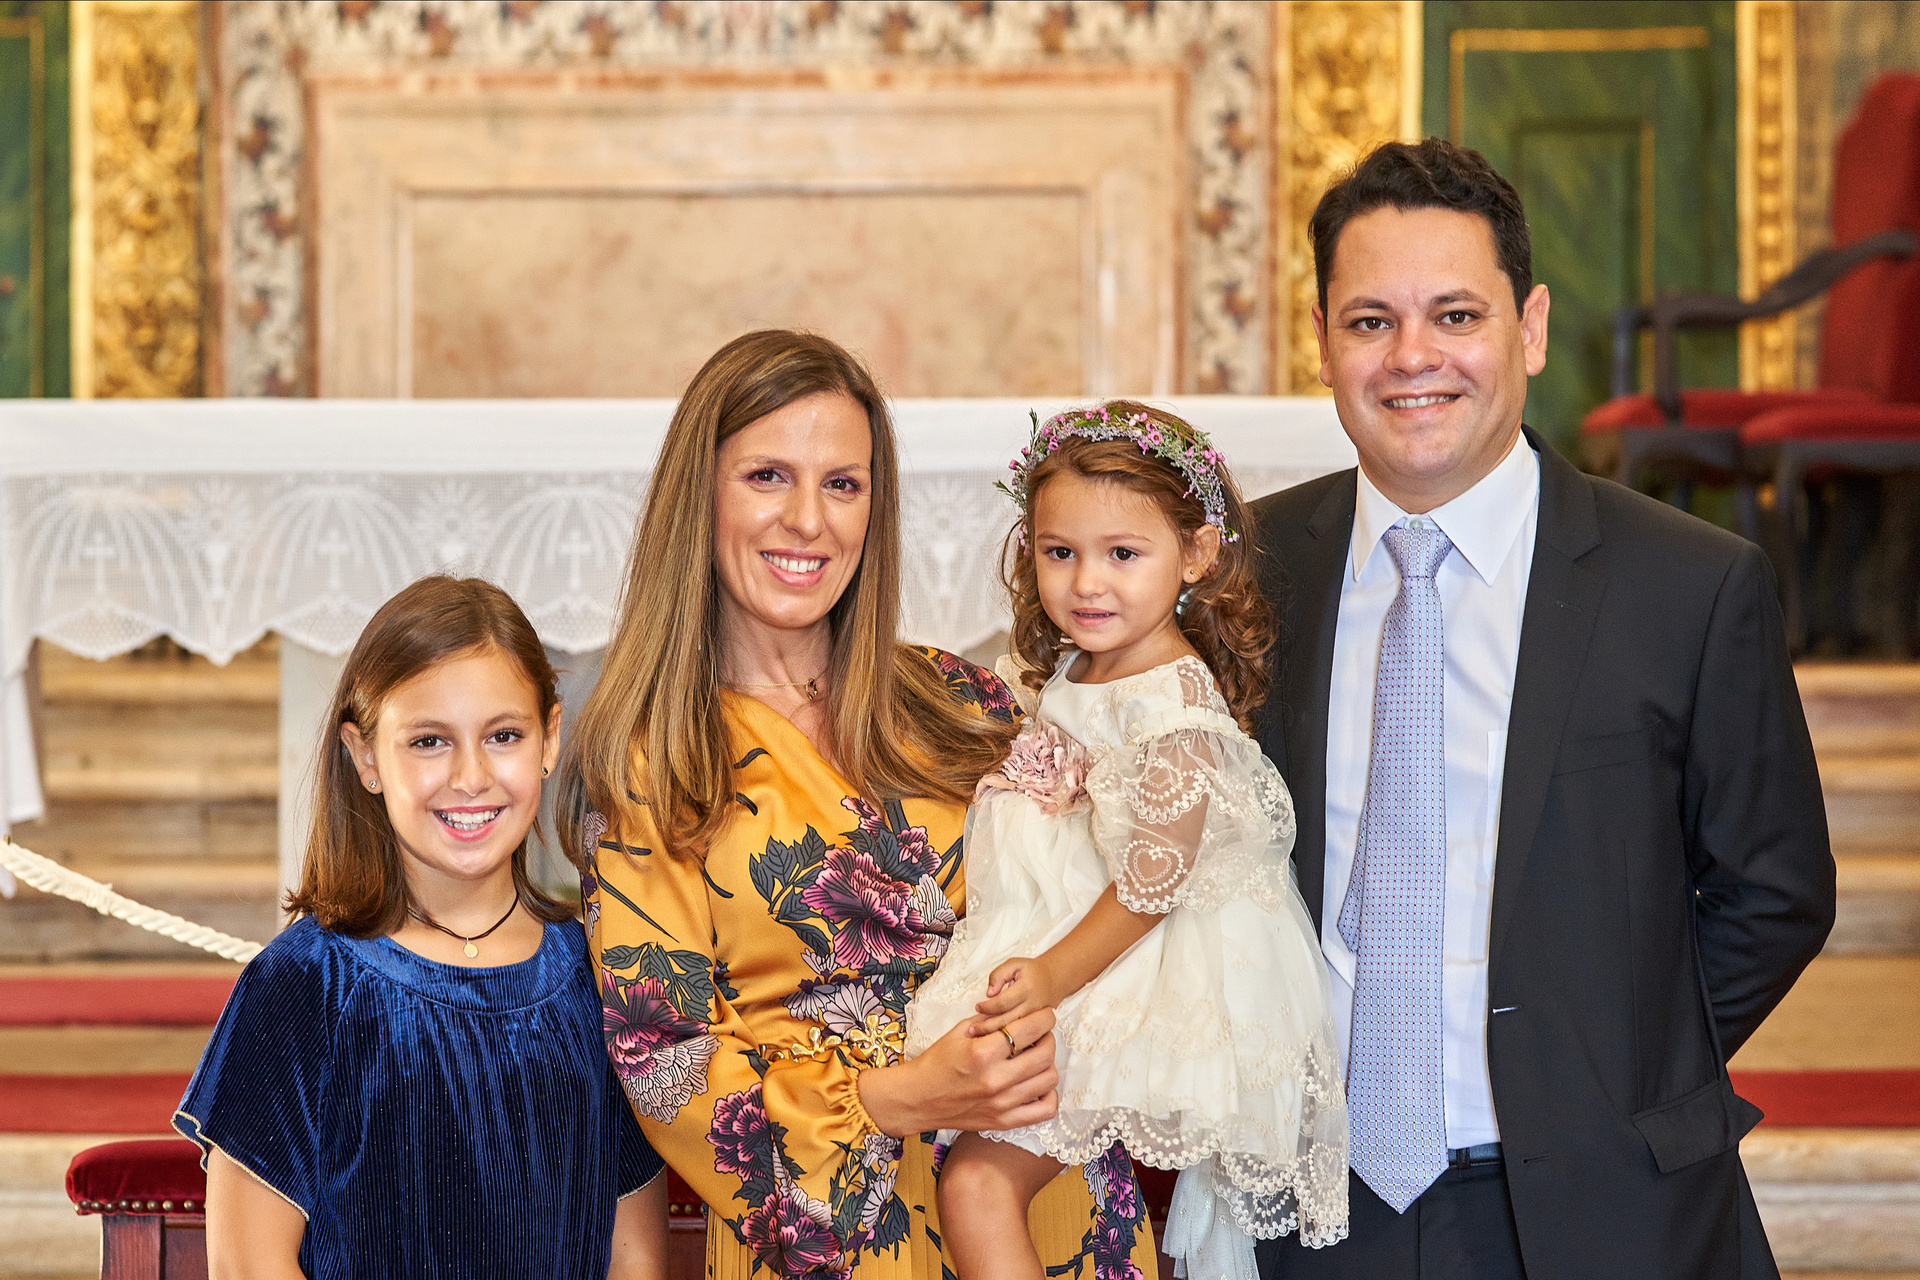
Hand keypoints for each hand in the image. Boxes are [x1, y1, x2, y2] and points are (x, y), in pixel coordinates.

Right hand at [855, 1006, 1058, 1136]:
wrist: (917, 1099)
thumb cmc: (935, 1063)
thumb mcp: (958, 1032)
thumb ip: (990, 1020)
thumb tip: (1018, 1010)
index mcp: (983, 1053)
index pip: (1030, 1029)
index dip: (1045, 1017)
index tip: (1045, 1014)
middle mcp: (996, 1079)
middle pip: (1045, 1054)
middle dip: (1048, 1038)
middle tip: (1040, 1034)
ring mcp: (1002, 1104)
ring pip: (1049, 1079)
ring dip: (1048, 1063)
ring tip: (1036, 1057)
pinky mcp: (1004, 1122)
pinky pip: (1044, 1110)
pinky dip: (1049, 1095)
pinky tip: (1037, 1084)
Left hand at [971, 955, 1060, 1033]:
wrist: (1054, 979)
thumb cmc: (1032, 971)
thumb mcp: (1014, 964)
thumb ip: (998, 975)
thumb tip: (989, 993)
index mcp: (1027, 988)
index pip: (1003, 1002)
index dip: (988, 1007)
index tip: (977, 1006)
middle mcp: (1033, 1006)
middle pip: (1007, 1021)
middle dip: (987, 1026)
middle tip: (972, 1029)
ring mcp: (1036, 1018)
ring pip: (1013, 1031)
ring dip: (995, 1035)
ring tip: (979, 1036)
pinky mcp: (1038, 1026)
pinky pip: (1020, 1035)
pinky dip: (1006, 1037)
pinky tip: (993, 1038)